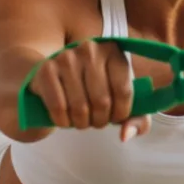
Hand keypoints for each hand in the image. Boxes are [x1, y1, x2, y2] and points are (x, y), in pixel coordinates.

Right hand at [29, 40, 152, 140]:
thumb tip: (126, 134)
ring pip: (80, 107)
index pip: (124, 91)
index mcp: (114, 51)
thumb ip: (136, 119)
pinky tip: (64, 119)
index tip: (115, 117)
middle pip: (102, 101)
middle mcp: (91, 49)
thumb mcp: (120, 100)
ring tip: (81, 120)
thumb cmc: (93, 88)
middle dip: (100, 121)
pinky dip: (62, 121)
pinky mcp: (46, 69)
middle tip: (95, 121)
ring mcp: (67, 57)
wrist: (54, 75)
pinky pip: (58, 107)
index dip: (121, 113)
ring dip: (81, 123)